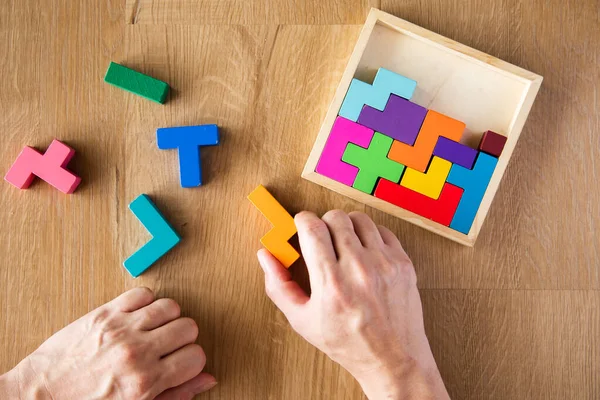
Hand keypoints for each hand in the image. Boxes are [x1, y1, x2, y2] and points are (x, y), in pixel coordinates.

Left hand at [0, 287, 215, 398]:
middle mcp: (136, 352)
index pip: (196, 356)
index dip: (193, 361)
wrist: (41, 396)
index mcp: (146, 382)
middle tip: (168, 348)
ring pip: (170, 306)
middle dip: (184, 339)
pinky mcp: (105, 313)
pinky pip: (143, 294)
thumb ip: (176, 395)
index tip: (183, 363)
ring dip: (168, 319)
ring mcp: (121, 329)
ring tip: (155, 331)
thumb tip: (207, 379)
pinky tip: (139, 317)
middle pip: (188, 327)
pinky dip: (146, 303)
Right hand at [257, 210, 448, 399]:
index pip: (312, 228)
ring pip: (360, 219)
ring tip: (343, 244)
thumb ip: (279, 285)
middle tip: (322, 239)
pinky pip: (382, 230)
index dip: (302, 220)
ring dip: (347, 226)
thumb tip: (265, 254)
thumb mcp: (302, 320)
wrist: (393, 359)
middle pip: (335, 218)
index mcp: (331, 284)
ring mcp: (385, 264)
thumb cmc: (347, 343)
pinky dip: (370, 235)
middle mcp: (359, 270)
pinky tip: (364, 252)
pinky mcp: (403, 263)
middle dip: (323, 223)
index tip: (300, 225)